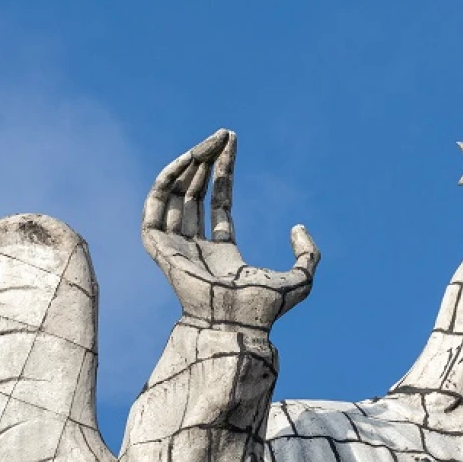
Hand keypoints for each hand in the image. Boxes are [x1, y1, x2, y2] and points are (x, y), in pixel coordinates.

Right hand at [142, 129, 318, 330]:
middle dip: (206, 162)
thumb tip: (298, 226)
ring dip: (188, 166)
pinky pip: (154, 209)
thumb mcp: (300, 279)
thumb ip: (308, 254)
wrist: (237, 325)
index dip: (223, 172)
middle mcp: (196, 250)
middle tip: (221, 136)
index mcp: (222, 256)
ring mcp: (176, 249)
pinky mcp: (160, 250)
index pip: (217, 205)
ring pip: (174, 197)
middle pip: (194, 195)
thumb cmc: (264, 311)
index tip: (231, 142)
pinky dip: (166, 182)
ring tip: (208, 144)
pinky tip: (187, 162)